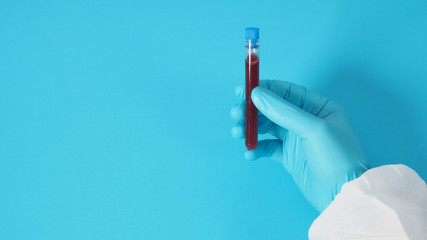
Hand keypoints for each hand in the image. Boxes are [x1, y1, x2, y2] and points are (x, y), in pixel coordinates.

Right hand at [230, 80, 369, 211]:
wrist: (342, 196)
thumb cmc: (338, 159)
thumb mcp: (313, 129)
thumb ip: (284, 111)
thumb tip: (257, 94)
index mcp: (319, 107)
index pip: (286, 92)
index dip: (264, 89)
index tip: (242, 90)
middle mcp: (307, 120)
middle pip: (272, 109)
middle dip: (252, 110)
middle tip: (236, 114)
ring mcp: (297, 138)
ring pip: (267, 127)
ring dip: (250, 129)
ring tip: (237, 133)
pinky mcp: (289, 156)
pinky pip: (268, 147)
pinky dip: (257, 148)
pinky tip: (250, 152)